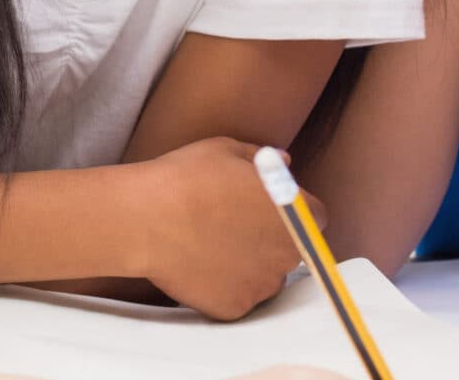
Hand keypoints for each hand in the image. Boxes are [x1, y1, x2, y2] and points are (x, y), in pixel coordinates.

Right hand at [132, 139, 301, 320]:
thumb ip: (263, 158)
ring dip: (249, 265)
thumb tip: (284, 161)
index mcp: (296, 213)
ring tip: (211, 245)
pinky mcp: (235, 308)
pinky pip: (237, 298)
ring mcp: (262, 286)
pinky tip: (199, 265)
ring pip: (264, 278)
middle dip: (269, 239)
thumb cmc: (187, 178)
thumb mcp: (227, 150)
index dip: (290, 212)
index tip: (267, 208)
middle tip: (233, 225)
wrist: (146, 219)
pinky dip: (223, 286)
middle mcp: (288, 254)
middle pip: (290, 250)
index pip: (313, 217)